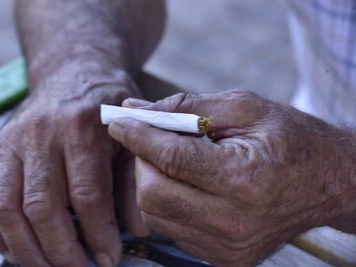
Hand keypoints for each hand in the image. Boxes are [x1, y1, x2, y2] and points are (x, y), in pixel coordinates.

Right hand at [0, 72, 148, 266]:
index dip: (99, 234)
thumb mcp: (130, 135)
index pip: (88, 194)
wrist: (73, 73)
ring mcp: (12, 142)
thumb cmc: (106, 105)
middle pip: (43, 206)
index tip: (109, 258)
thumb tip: (138, 229)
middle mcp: (41, 135)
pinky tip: (17, 248)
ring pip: (7, 208)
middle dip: (61, 251)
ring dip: (26, 249)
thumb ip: (133, 181)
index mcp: (82, 128)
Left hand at [108, 91, 355, 265]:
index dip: (138, 136)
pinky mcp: (224, 259)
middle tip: (150, 140)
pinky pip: (173, 229)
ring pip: (156, 216)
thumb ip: (187, 106)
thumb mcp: (244, 108)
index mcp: (244, 179)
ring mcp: (227, 247)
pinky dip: (169, 203)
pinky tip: (187, 184)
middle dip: (141, 162)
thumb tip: (137, 108)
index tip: (119, 121)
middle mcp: (233, 222)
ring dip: (151, 183)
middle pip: (152, 194)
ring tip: (171, 161)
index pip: (171, 158)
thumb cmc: (290, 139)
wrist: (328, 182)